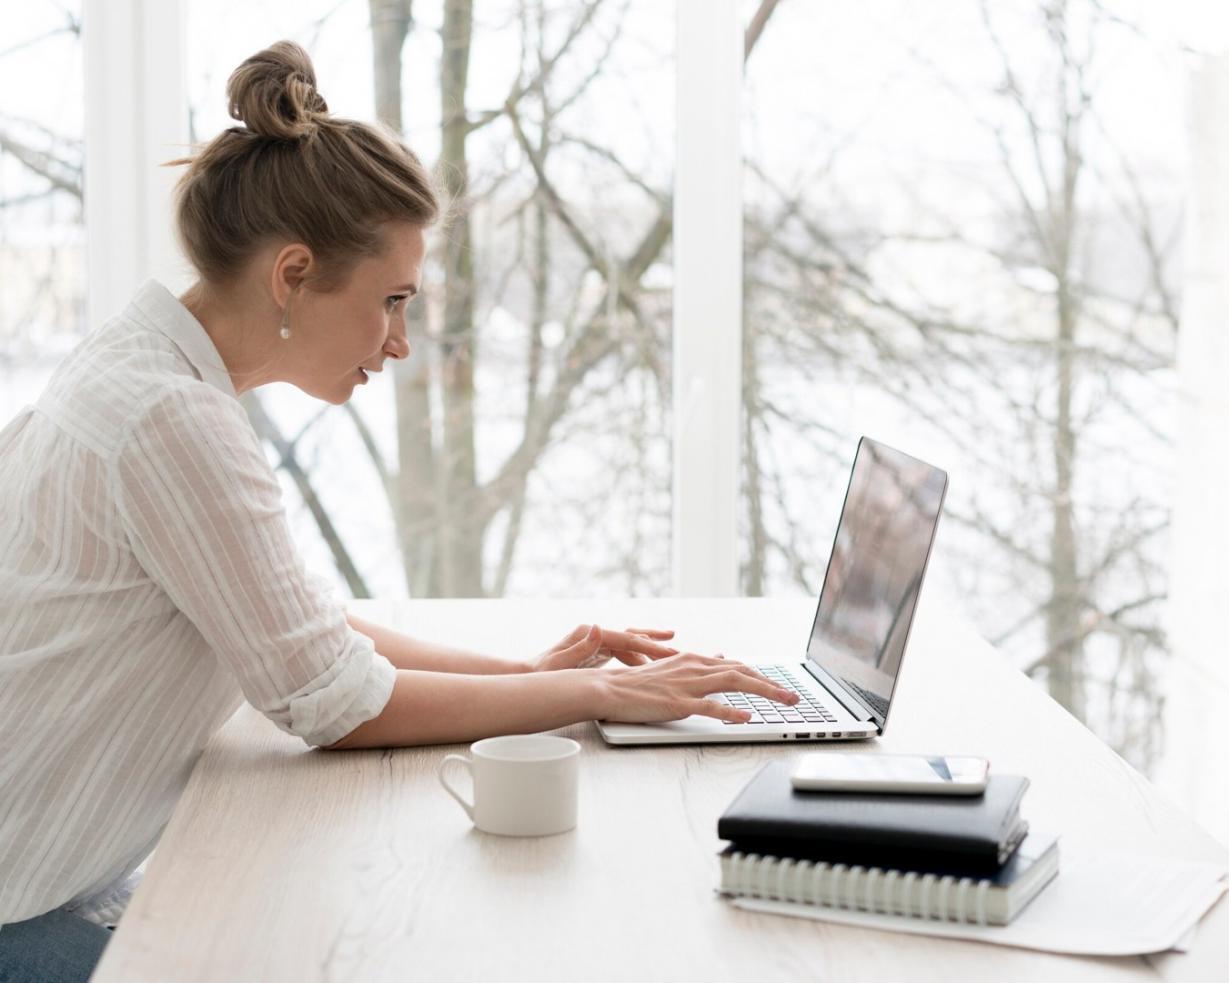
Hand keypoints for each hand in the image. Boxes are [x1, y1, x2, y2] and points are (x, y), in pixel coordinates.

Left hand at [529, 624, 678, 672]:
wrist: (529, 676)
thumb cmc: (542, 674)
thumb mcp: (559, 664)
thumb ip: (580, 648)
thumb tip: (598, 627)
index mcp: (589, 634)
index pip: (626, 639)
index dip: (649, 646)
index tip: (670, 653)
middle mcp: (595, 634)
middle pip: (632, 636)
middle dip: (656, 643)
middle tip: (680, 650)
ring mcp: (596, 642)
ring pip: (630, 645)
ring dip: (650, 651)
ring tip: (674, 657)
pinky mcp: (597, 652)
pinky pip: (624, 655)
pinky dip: (639, 660)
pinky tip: (653, 667)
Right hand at [594, 652, 799, 723]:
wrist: (607, 688)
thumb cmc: (636, 684)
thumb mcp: (672, 670)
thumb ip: (697, 667)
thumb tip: (723, 660)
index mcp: (693, 660)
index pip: (737, 666)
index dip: (762, 677)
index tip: (781, 687)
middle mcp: (694, 667)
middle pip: (743, 672)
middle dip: (772, 684)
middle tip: (794, 697)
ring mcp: (686, 685)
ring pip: (734, 683)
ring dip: (764, 692)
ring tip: (785, 702)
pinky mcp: (677, 702)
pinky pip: (710, 707)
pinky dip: (731, 711)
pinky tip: (747, 717)